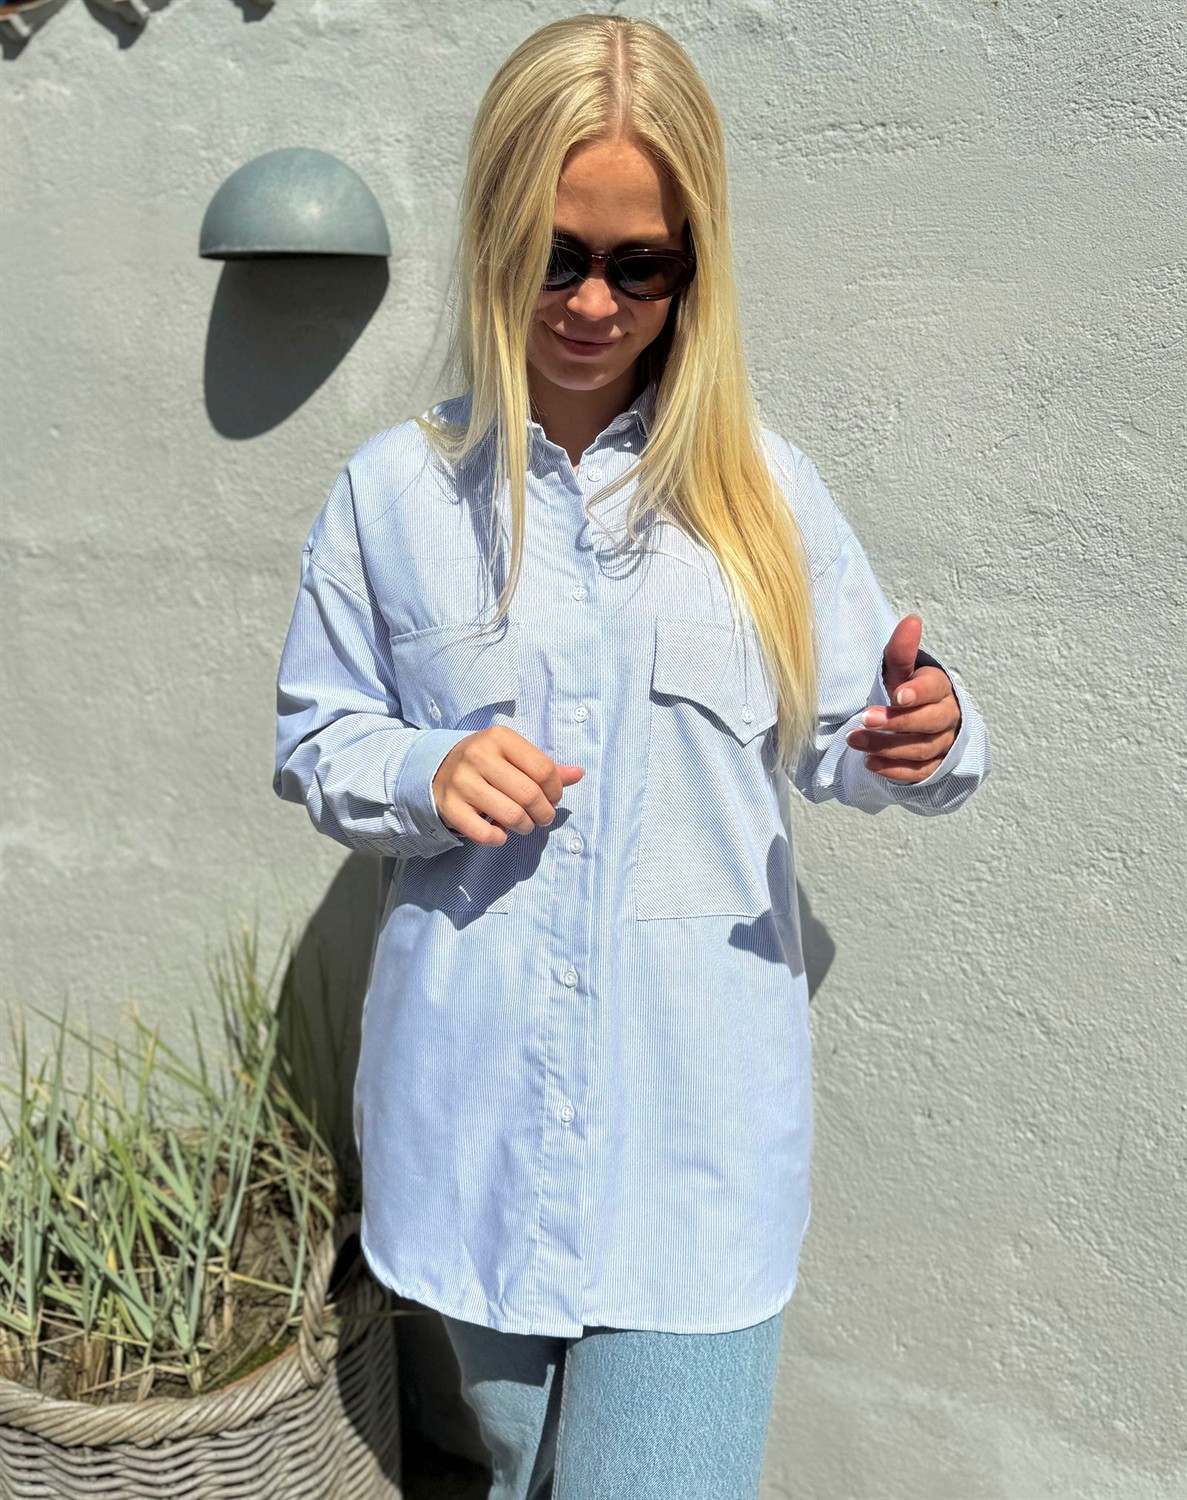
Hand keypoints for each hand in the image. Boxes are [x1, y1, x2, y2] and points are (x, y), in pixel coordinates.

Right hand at [432, 726, 584, 844]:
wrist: (436, 769)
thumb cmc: (485, 763)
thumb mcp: (512, 755)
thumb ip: (544, 767)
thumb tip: (578, 774)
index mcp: (499, 738)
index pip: (543, 769)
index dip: (556, 790)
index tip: (553, 798)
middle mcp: (478, 756)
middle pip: (529, 794)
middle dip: (544, 813)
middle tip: (542, 817)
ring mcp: (461, 782)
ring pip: (511, 815)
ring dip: (525, 826)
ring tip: (524, 825)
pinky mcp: (449, 807)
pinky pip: (484, 833)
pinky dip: (498, 838)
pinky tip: (500, 832)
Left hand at [845, 614, 961, 782]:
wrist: (914, 722)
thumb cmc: (904, 692)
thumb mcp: (898, 672)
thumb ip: (901, 652)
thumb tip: (911, 621)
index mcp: (939, 689)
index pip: (935, 689)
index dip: (918, 692)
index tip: (897, 694)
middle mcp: (946, 717)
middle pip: (929, 722)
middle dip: (898, 722)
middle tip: (865, 718)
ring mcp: (943, 745)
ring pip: (921, 749)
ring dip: (887, 746)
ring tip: (854, 741)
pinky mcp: (934, 767)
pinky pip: (919, 773)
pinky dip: (895, 770)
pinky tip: (870, 764)